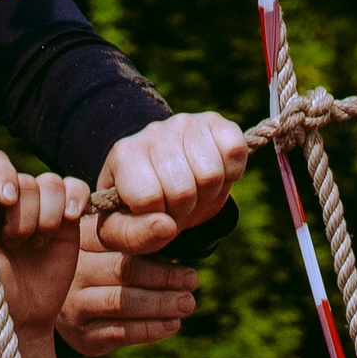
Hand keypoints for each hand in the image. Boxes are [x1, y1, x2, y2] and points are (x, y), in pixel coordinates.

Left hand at [0, 152, 88, 344]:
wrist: (21, 318)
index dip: (1, 174)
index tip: (6, 198)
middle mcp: (11, 196)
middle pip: (26, 180)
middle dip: (24, 215)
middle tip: (16, 244)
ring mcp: (41, 204)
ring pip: (52, 184)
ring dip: (47, 216)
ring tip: (36, 244)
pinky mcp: (66, 215)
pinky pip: (76, 189)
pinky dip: (76, 199)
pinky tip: (70, 219)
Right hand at [58, 218, 202, 357]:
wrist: (65, 305)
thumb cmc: (102, 263)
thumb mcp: (109, 241)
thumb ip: (134, 235)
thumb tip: (175, 232)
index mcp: (82, 236)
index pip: (113, 231)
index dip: (143, 230)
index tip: (172, 228)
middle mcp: (73, 270)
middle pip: (122, 269)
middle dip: (163, 275)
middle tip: (192, 279)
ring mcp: (75, 304)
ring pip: (121, 302)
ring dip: (160, 304)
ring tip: (188, 303)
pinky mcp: (82, 336)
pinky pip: (119, 333)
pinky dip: (150, 329)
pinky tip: (172, 324)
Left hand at [91, 110, 248, 254]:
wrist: (163, 179)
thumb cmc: (137, 207)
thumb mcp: (121, 230)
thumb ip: (135, 236)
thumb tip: (167, 227)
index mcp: (123, 156)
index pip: (148, 197)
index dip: (157, 217)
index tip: (153, 213)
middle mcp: (152, 132)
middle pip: (182, 190)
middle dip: (184, 210)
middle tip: (177, 205)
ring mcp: (184, 122)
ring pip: (211, 174)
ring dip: (208, 195)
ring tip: (194, 190)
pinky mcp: (214, 121)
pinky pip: (235, 149)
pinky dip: (232, 173)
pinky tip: (215, 173)